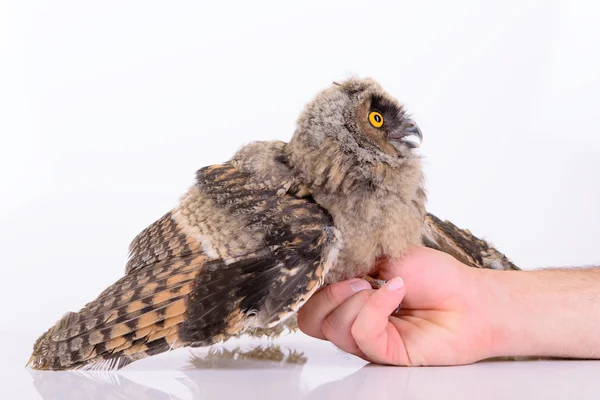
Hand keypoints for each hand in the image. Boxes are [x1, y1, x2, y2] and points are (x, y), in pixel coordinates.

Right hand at [297, 247, 497, 365]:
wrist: (471, 297)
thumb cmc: (434, 275)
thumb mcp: (384, 253)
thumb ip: (352, 258)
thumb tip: (323, 259)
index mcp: (347, 295)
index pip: (309, 296)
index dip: (312, 281)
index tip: (330, 260)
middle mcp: (352, 318)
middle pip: (310, 320)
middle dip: (326, 295)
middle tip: (356, 278)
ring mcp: (367, 337)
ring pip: (333, 327)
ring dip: (355, 300)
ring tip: (382, 284)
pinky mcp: (385, 352)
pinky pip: (362, 333)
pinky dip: (375, 308)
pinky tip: (396, 292)